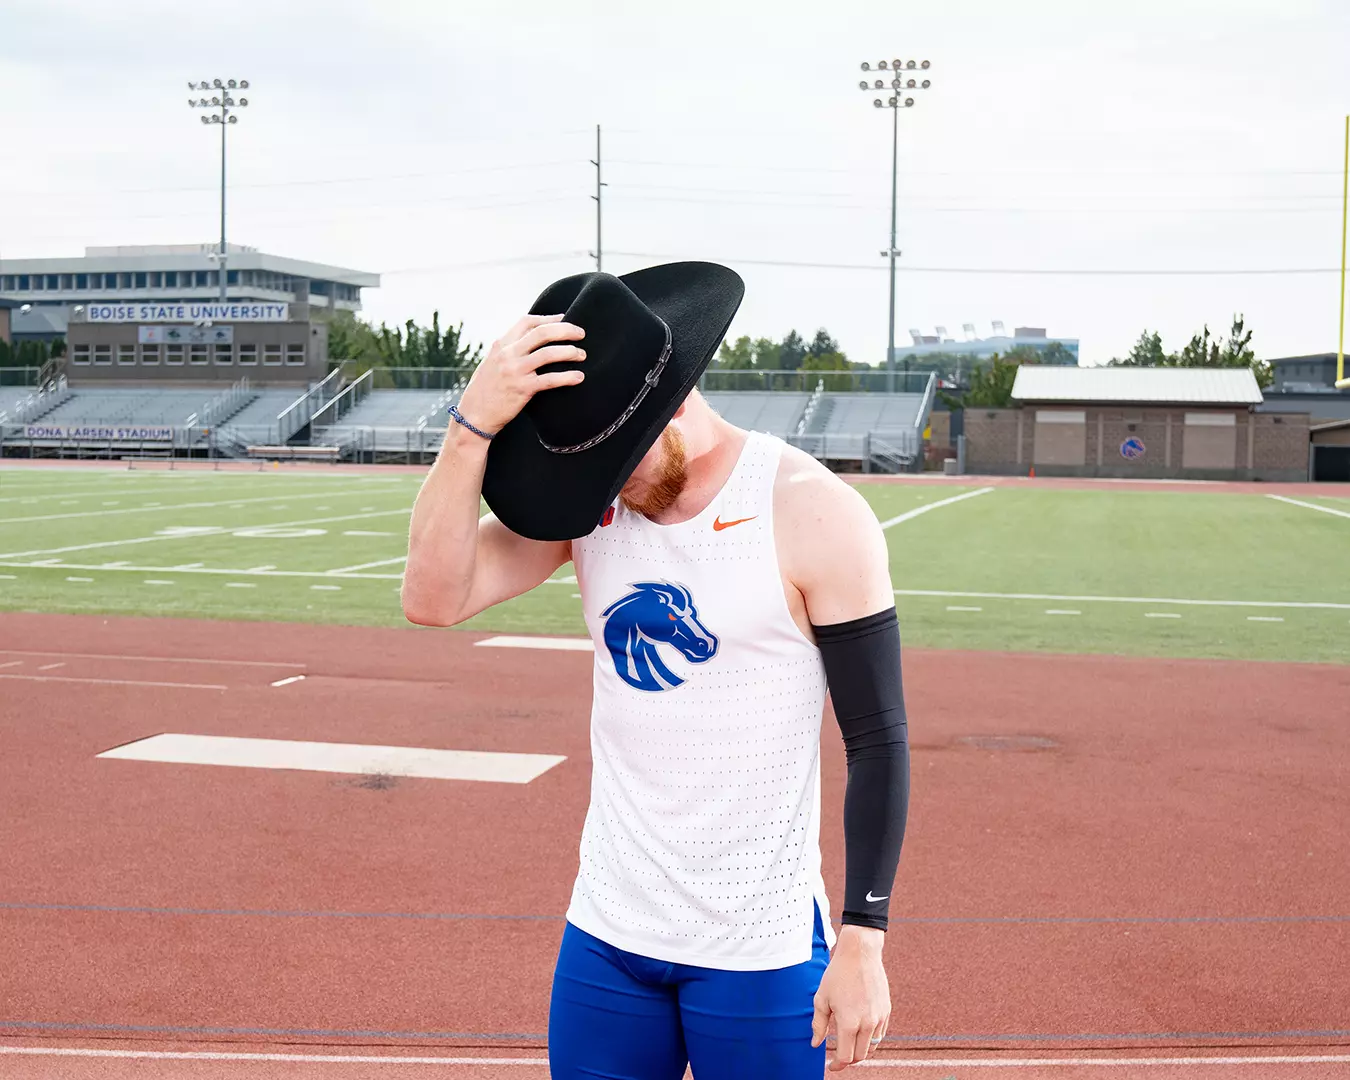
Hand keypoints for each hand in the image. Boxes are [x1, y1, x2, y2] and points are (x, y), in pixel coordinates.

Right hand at [454, 313, 585, 434]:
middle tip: (581, 333)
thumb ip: (508, 350)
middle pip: (542, 333)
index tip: (564, 319)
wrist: (473, 416)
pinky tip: (579, 377)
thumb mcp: (491, 362)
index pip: (527, 322)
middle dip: (566, 330)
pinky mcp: (523, 389)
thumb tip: (529, 340)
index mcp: (501, 345)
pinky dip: (567, 377)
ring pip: (549, 354)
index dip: (548, 318)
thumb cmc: (485, 390)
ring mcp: (515, 371)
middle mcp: (508, 354)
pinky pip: (550, 380)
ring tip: (582, 354)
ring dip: (570, 352)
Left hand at [812, 925, 889, 1070]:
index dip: (837, 1065)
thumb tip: (816, 1044)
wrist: (860, 953)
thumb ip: (819, 1024)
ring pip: (872, 1047)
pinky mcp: (886, 1011)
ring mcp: (879, 1017)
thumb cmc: (837, 974)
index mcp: (849, 1023)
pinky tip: (861, 1033)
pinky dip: (871, 1039)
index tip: (831, 1067)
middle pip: (860, 1056)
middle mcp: (867, 1023)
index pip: (845, 1057)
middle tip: (838, 1056)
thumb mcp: (821, 998)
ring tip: (850, 1045)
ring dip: (861, 1050)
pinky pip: (880, 1034)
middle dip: (848, 1060)